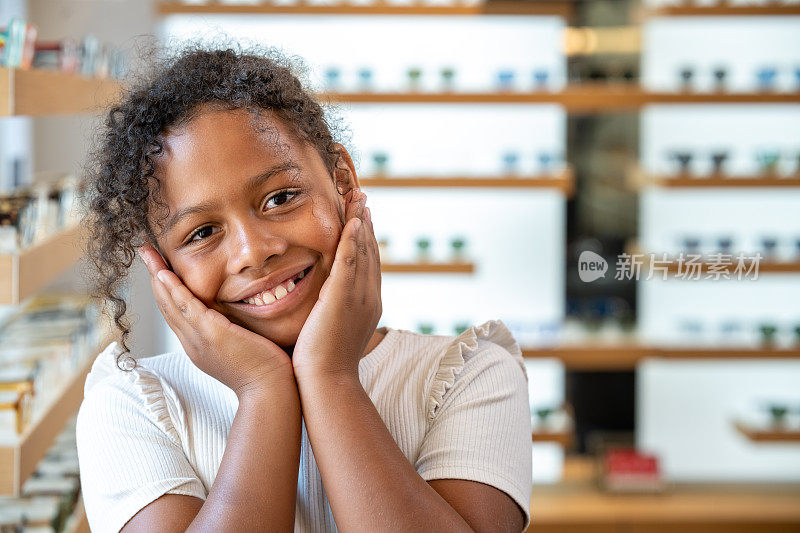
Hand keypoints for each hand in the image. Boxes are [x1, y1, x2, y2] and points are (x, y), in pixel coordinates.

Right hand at [138, 245, 293, 396]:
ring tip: (147, 253)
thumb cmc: (265, 370)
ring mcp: (199, 340)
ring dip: (157, 276)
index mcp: (199, 345)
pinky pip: (187, 308)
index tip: (159, 267)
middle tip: (144, 252)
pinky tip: (164, 273)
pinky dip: (174, 290)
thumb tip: (240, 316)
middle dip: (154, 277)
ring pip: (171, 304)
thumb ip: (235, 330)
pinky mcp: (211, 335)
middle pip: (166, 305)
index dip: (166, 289)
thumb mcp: (242, 346)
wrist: (270, 390)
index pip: (176, 312)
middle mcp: (192, 343)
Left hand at [291, 188, 381, 381]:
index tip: (361, 216)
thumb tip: (324, 304)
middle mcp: (369, 296)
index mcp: (367, 303)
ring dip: (361, 222)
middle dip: (366, 222)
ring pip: (363, 251)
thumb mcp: (332, 330)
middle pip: (370, 251)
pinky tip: (352, 221)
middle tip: (362, 196)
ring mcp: (359, 297)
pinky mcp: (344, 299)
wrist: (327, 383)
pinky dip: (354, 240)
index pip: (368, 263)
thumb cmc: (323, 363)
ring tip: (358, 198)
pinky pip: (351, 263)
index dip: (366, 237)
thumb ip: (332, 311)